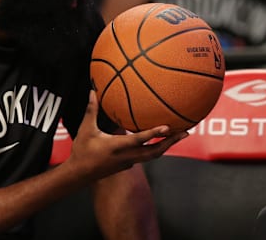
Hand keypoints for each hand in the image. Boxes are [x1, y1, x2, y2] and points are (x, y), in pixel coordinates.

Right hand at [66, 91, 187, 179]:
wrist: (79, 175)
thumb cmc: (81, 151)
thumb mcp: (85, 129)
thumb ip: (91, 110)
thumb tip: (92, 91)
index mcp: (117, 146)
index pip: (139, 140)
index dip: (154, 133)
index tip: (168, 127)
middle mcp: (127, 156)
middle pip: (155, 151)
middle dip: (171, 142)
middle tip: (186, 132)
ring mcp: (129, 162)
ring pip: (153, 155)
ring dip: (167, 145)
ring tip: (180, 136)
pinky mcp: (128, 165)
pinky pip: (147, 156)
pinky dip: (156, 148)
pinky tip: (161, 140)